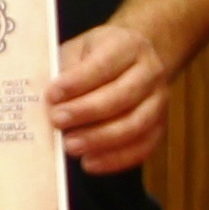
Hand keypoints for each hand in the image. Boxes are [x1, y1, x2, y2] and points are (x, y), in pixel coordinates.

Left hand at [41, 16, 179, 173]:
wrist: (138, 58)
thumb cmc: (99, 55)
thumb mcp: (80, 48)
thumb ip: (65, 70)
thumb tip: (49, 102)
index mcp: (127, 46)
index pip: (103, 65)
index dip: (77, 82)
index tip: (51, 95)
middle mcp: (149, 72)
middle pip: (121, 96)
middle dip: (86, 112)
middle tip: (57, 121)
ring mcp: (158, 101)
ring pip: (134, 125)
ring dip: (100, 139)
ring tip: (70, 146)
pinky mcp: (159, 126)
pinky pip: (142, 147)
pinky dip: (115, 159)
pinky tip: (90, 163)